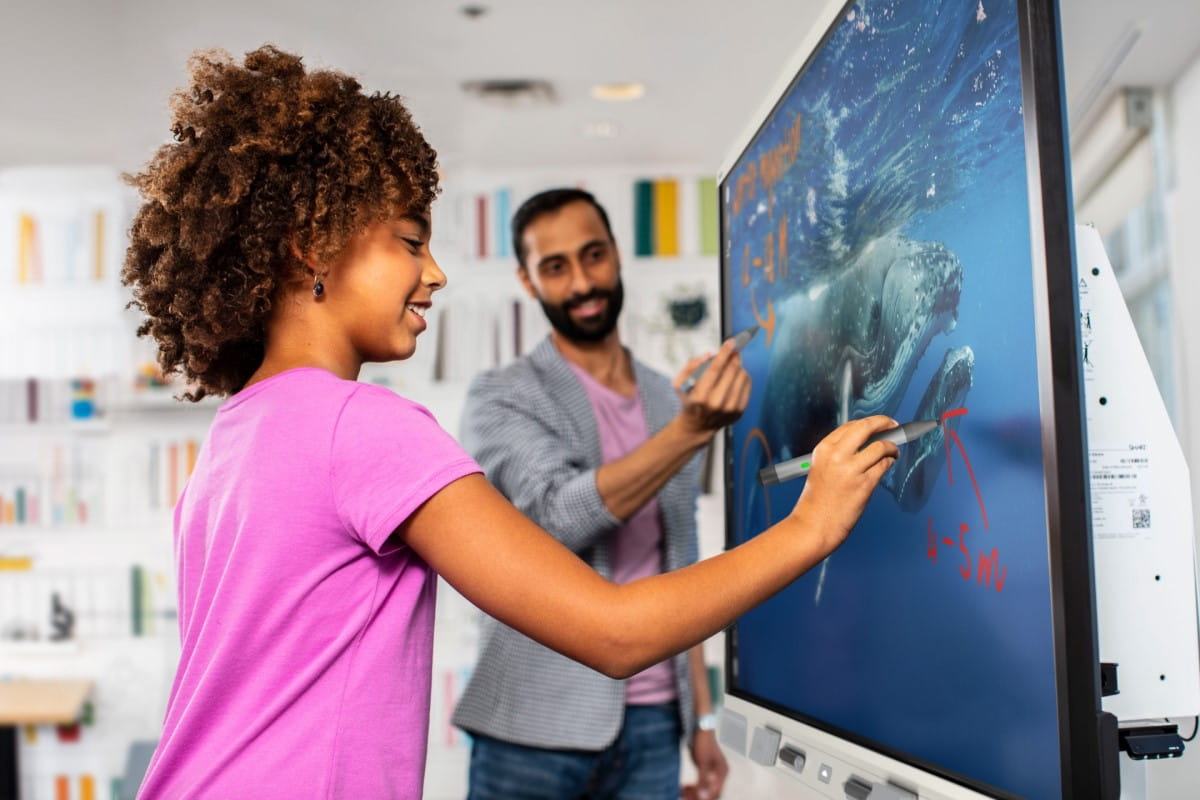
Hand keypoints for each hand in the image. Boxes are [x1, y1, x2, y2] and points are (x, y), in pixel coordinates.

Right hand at [672, 339, 750, 438]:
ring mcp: (729, 409)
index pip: (715, 369)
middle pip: (731, 371)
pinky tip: (736, 377)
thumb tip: (708, 355)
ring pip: (742, 376)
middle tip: (734, 350)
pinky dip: (743, 377)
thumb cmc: (689, 399)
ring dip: (738, 367)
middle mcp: (716, 403)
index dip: (724, 353)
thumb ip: (690, 366)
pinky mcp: (739, 411)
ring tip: (732, 366)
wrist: (698, 425)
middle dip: (734, 357)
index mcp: (700, 395)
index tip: (731, 341)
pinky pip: (747, 385)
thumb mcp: (680, 383)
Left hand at [683, 729, 727, 799]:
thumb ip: (703, 780)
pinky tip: (684, 787)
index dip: (705, 798)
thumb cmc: (703, 742)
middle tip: (685, 795)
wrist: (700, 728)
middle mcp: (720, 774)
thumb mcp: (702, 763)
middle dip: (698, 796)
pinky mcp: (705, 770)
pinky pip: (700, 784)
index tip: (691, 797)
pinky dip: (693, 787)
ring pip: (705, 790)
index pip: (716, 793)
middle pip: (711, 793)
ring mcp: (713, 772)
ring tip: (683, 791)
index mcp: (722, 772)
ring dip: (695, 793)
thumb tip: (703, 796)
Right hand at [791, 415, 898, 553]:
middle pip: (866, 428)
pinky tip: (888, 464)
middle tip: (893, 424)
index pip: (850, 425)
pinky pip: (884, 465)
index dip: (868, 422)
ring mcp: (851, 469)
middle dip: (883, 422)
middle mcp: (836, 455)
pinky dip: (889, 462)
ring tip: (893, 451)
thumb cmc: (817, 501)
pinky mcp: (864, 484)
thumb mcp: (821, 468)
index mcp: (823, 449)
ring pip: (880, 447)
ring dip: (891, 447)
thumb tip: (865, 441)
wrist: (814, 525)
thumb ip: (839, 453)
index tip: (878, 423)